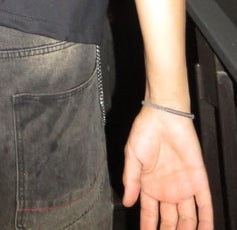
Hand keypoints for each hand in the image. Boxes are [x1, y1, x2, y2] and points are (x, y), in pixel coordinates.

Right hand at [123, 106, 212, 228]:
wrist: (163, 115)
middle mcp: (168, 189)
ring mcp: (184, 186)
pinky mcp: (198, 180)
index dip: (148, 228)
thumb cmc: (144, 131)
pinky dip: (206, 221)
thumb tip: (127, 202)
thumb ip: (131, 181)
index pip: (150, 215)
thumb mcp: (132, 157)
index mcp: (150, 186)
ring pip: (188, 218)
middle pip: (170, 221)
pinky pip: (204, 204)